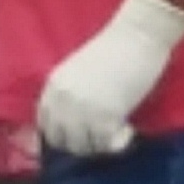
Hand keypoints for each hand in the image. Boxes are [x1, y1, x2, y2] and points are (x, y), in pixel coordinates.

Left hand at [36, 0, 183, 159]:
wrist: (138, 36)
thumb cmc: (115, 48)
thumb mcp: (79, 71)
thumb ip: (70, 94)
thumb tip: (74, 124)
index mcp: (53, 87)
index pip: (46, 125)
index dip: (63, 134)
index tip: (81, 135)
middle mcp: (63, 101)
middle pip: (62, 141)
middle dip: (82, 143)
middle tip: (102, 135)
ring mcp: (82, 112)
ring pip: (84, 147)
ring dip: (101, 144)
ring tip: (117, 131)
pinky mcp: (105, 119)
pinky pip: (106, 146)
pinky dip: (119, 143)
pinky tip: (129, 130)